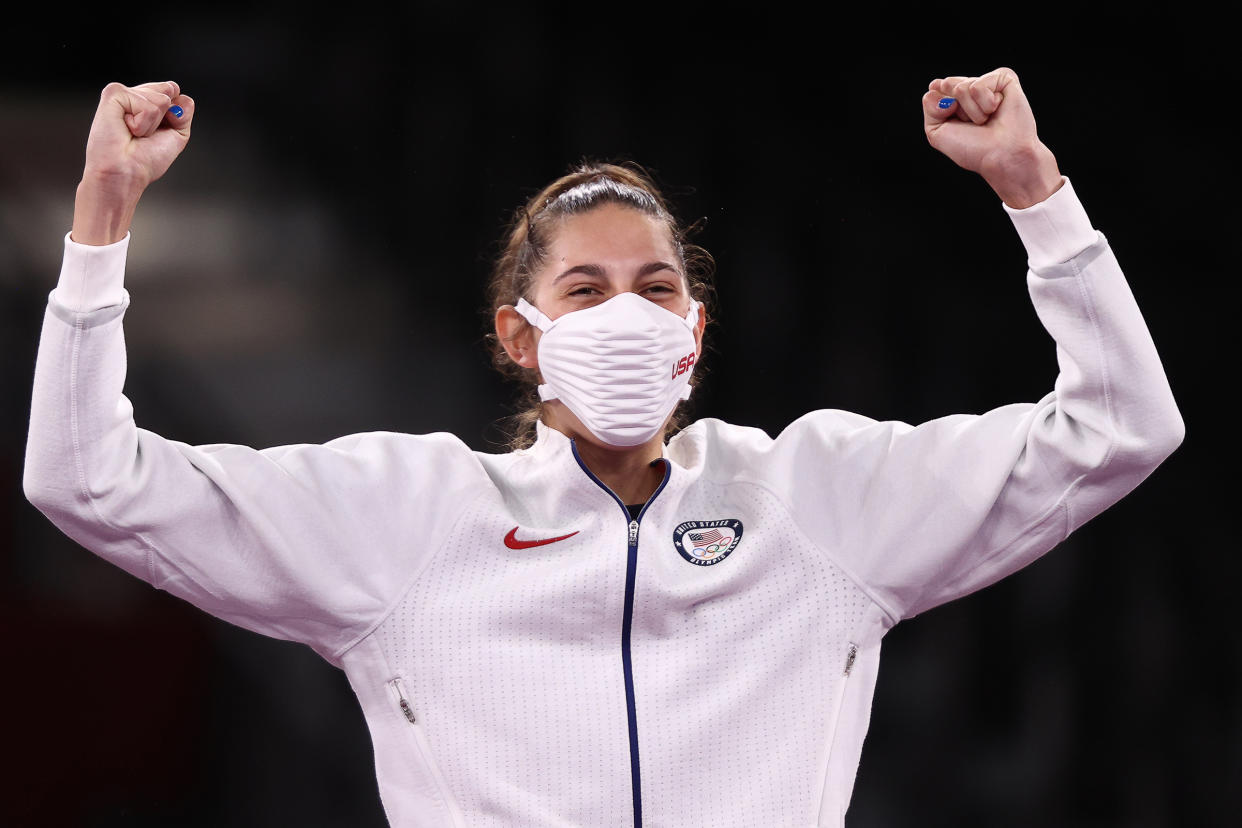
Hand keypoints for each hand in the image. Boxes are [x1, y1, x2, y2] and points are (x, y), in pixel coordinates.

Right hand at [72, 81, 194, 244]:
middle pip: (170, 91)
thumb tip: (177, 91)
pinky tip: (127, 129)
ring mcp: (124, 92)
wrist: (126, 172)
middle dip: (165, 119)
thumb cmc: (145, 160)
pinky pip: (146, 105)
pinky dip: (142, 123)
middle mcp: (135, 94)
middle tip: (144, 135)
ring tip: (134, 133)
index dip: (175, 114)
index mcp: (147, 102)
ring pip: (161, 99)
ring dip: (152, 124)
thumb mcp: (176, 135)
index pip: (174, 90)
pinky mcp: (114, 93)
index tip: (158, 132)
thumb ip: (183, 112)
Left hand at [923, 68, 1061, 208]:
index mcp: (954, 100)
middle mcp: (969, 89)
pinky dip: (985, 102)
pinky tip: (997, 109)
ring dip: (972, 111)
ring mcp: (987, 83)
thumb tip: (938, 84)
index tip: (956, 123)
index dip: (941, 109)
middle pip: (946, 86)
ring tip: (987, 119)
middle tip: (973, 124)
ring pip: (962, 87)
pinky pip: (979, 85)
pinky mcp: (1004, 78)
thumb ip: (930, 107)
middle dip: (957, 111)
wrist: (1001, 155)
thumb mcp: (937, 133)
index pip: (934, 90)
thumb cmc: (973, 148)